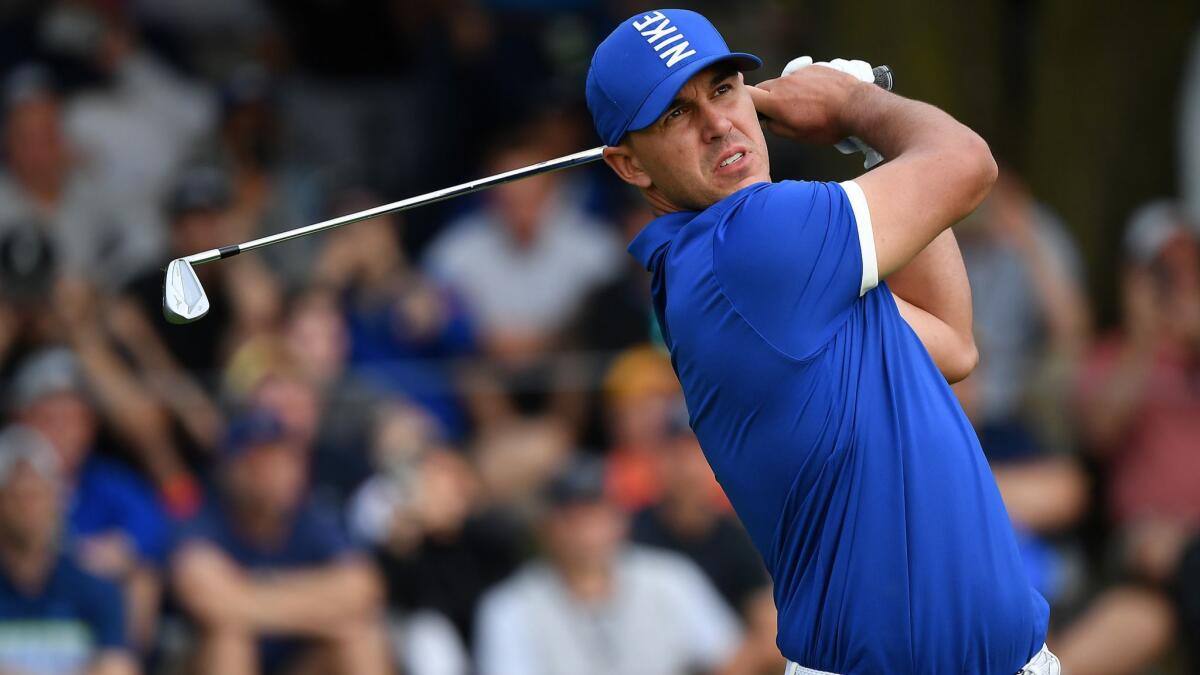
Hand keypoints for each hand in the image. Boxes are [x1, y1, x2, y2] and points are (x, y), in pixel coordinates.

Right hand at [747, 64, 866, 144]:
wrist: (856, 105)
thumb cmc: (828, 124)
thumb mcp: (798, 135)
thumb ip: (776, 127)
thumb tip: (768, 121)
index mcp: (775, 102)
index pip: (747, 95)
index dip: (745, 102)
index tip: (751, 109)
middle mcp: (783, 83)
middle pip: (763, 87)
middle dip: (766, 99)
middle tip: (780, 112)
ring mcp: (798, 73)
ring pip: (783, 82)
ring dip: (787, 92)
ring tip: (805, 105)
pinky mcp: (813, 67)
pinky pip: (800, 75)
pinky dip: (803, 84)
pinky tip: (817, 95)